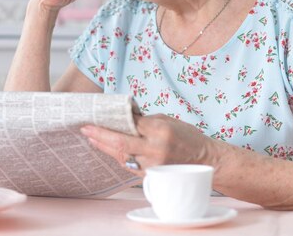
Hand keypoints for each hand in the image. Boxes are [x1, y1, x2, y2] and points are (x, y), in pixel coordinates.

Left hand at [80, 114, 217, 174]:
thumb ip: (144, 120)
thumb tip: (122, 116)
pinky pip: (129, 165)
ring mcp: (153, 165)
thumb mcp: (167, 120)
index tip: (96, 117)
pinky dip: (117, 156)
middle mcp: (156, 149)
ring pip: (122, 156)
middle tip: (85, 129)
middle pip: (121, 142)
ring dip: (105, 147)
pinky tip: (107, 149)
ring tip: (92, 138)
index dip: (111, 121)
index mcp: (160, 131)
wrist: (206, 160)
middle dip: (100, 135)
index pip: (130, 123)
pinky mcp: (152, 175)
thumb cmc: (187, 136)